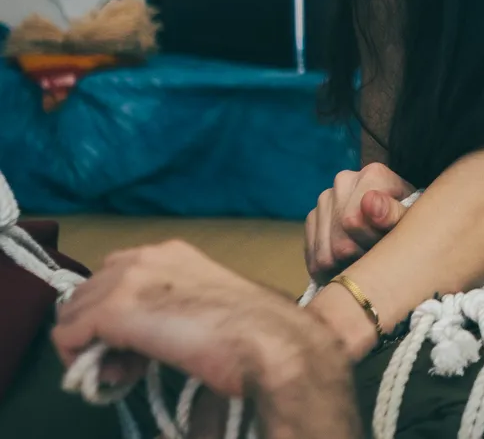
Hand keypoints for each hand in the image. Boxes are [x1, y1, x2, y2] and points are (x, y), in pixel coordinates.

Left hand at [52, 241, 337, 398]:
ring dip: (91, 347)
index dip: (117, 312)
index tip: (142, 344)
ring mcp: (127, 280)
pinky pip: (67, 335)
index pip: (114, 275)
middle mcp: (145, 256)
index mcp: (172, 252)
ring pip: (71, 314)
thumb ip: (177, 304)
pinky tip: (118, 376)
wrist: (270, 342)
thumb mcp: (212, 303)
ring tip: (126, 372)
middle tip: (131, 363)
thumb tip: (158, 329)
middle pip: (87, 292)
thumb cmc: (257, 330)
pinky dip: (81, 361)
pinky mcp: (114, 310)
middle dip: (100, 330)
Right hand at [305, 163, 414, 282]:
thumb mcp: (411, 220)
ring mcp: (325, 198)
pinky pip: (313, 257)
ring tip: (366, 260)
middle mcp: (344, 180)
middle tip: (378, 255)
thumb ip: (393, 213)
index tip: (387, 244)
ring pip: (324, 254)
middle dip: (360, 256)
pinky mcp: (313, 217)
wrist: (399, 221)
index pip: (353, 221)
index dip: (371, 242)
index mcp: (373, 174)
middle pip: (339, 242)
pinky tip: (349, 264)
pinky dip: (330, 269)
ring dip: (345, 266)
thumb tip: (369, 203)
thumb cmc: (409, 222)